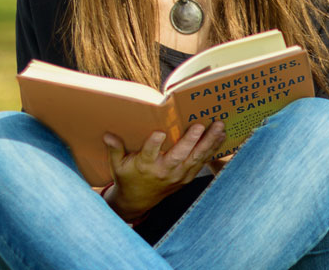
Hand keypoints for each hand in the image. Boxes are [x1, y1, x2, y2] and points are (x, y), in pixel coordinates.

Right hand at [101, 121, 226, 222]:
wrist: (138, 201)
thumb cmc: (128, 179)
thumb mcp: (117, 166)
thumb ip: (115, 150)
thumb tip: (108, 135)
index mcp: (145, 166)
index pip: (149, 154)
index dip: (154, 144)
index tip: (159, 133)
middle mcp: (164, 171)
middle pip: (179, 155)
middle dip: (190, 140)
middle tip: (199, 125)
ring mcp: (178, 176)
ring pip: (196, 158)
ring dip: (208, 142)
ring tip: (219, 127)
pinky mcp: (187, 177)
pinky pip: (202, 162)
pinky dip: (212, 149)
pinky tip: (221, 137)